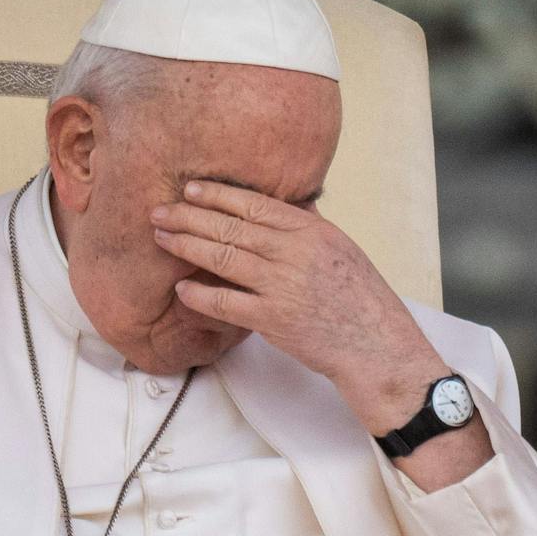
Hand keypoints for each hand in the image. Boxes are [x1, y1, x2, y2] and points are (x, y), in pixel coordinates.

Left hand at [150, 179, 444, 411]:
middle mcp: (296, 253)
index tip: (190, 189)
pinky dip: (200, 295)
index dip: (218, 195)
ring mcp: (284, 286)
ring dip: (187, 247)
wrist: (377, 346)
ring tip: (161, 239)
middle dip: (190, 217)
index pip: (255, 205)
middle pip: (231, 228)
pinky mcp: (274, 320)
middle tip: (159, 212)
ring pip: (223, 258)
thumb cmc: (360, 298)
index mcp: (313, 231)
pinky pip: (226, 303)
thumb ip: (309, 226)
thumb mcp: (341, 249)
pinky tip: (181, 289)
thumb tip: (289, 202)